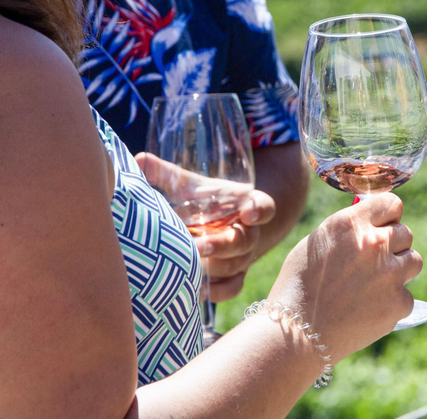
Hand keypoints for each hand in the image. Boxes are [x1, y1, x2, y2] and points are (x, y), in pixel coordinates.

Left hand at [135, 152, 275, 301]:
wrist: (221, 224)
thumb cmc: (204, 201)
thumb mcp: (191, 185)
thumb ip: (168, 174)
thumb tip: (138, 160)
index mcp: (245, 204)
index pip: (264, 206)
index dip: (259, 210)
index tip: (248, 213)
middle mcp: (249, 232)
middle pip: (245, 241)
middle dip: (222, 245)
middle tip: (200, 244)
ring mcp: (243, 256)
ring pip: (235, 266)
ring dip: (213, 268)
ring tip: (188, 266)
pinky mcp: (235, 276)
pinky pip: (232, 287)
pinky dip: (216, 291)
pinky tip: (195, 289)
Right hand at [267, 193, 421, 360]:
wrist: (298, 335)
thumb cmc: (299, 287)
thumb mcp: (315, 244)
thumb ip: (348, 229)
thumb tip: (372, 221)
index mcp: (351, 224)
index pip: (391, 204)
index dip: (387, 216)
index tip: (382, 226)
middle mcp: (375, 244)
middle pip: (405, 233)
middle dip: (393, 245)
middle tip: (374, 262)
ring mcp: (390, 274)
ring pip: (414, 261)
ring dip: (400, 270)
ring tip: (374, 284)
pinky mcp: (399, 303)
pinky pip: (406, 295)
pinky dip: (393, 303)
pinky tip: (368, 309)